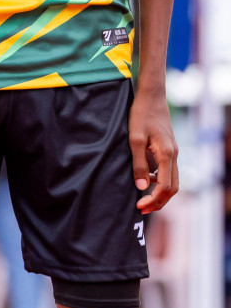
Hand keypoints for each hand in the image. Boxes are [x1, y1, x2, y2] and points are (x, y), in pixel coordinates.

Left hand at [129, 88, 178, 212]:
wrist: (151, 97)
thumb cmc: (141, 115)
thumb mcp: (134, 139)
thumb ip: (138, 163)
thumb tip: (140, 187)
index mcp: (167, 155)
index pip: (165, 186)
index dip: (153, 199)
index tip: (139, 206)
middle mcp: (174, 156)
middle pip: (172, 188)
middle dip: (158, 201)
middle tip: (141, 210)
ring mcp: (173, 153)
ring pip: (171, 180)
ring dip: (159, 193)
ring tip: (141, 199)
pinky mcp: (168, 149)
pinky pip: (167, 171)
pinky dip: (158, 181)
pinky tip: (143, 181)